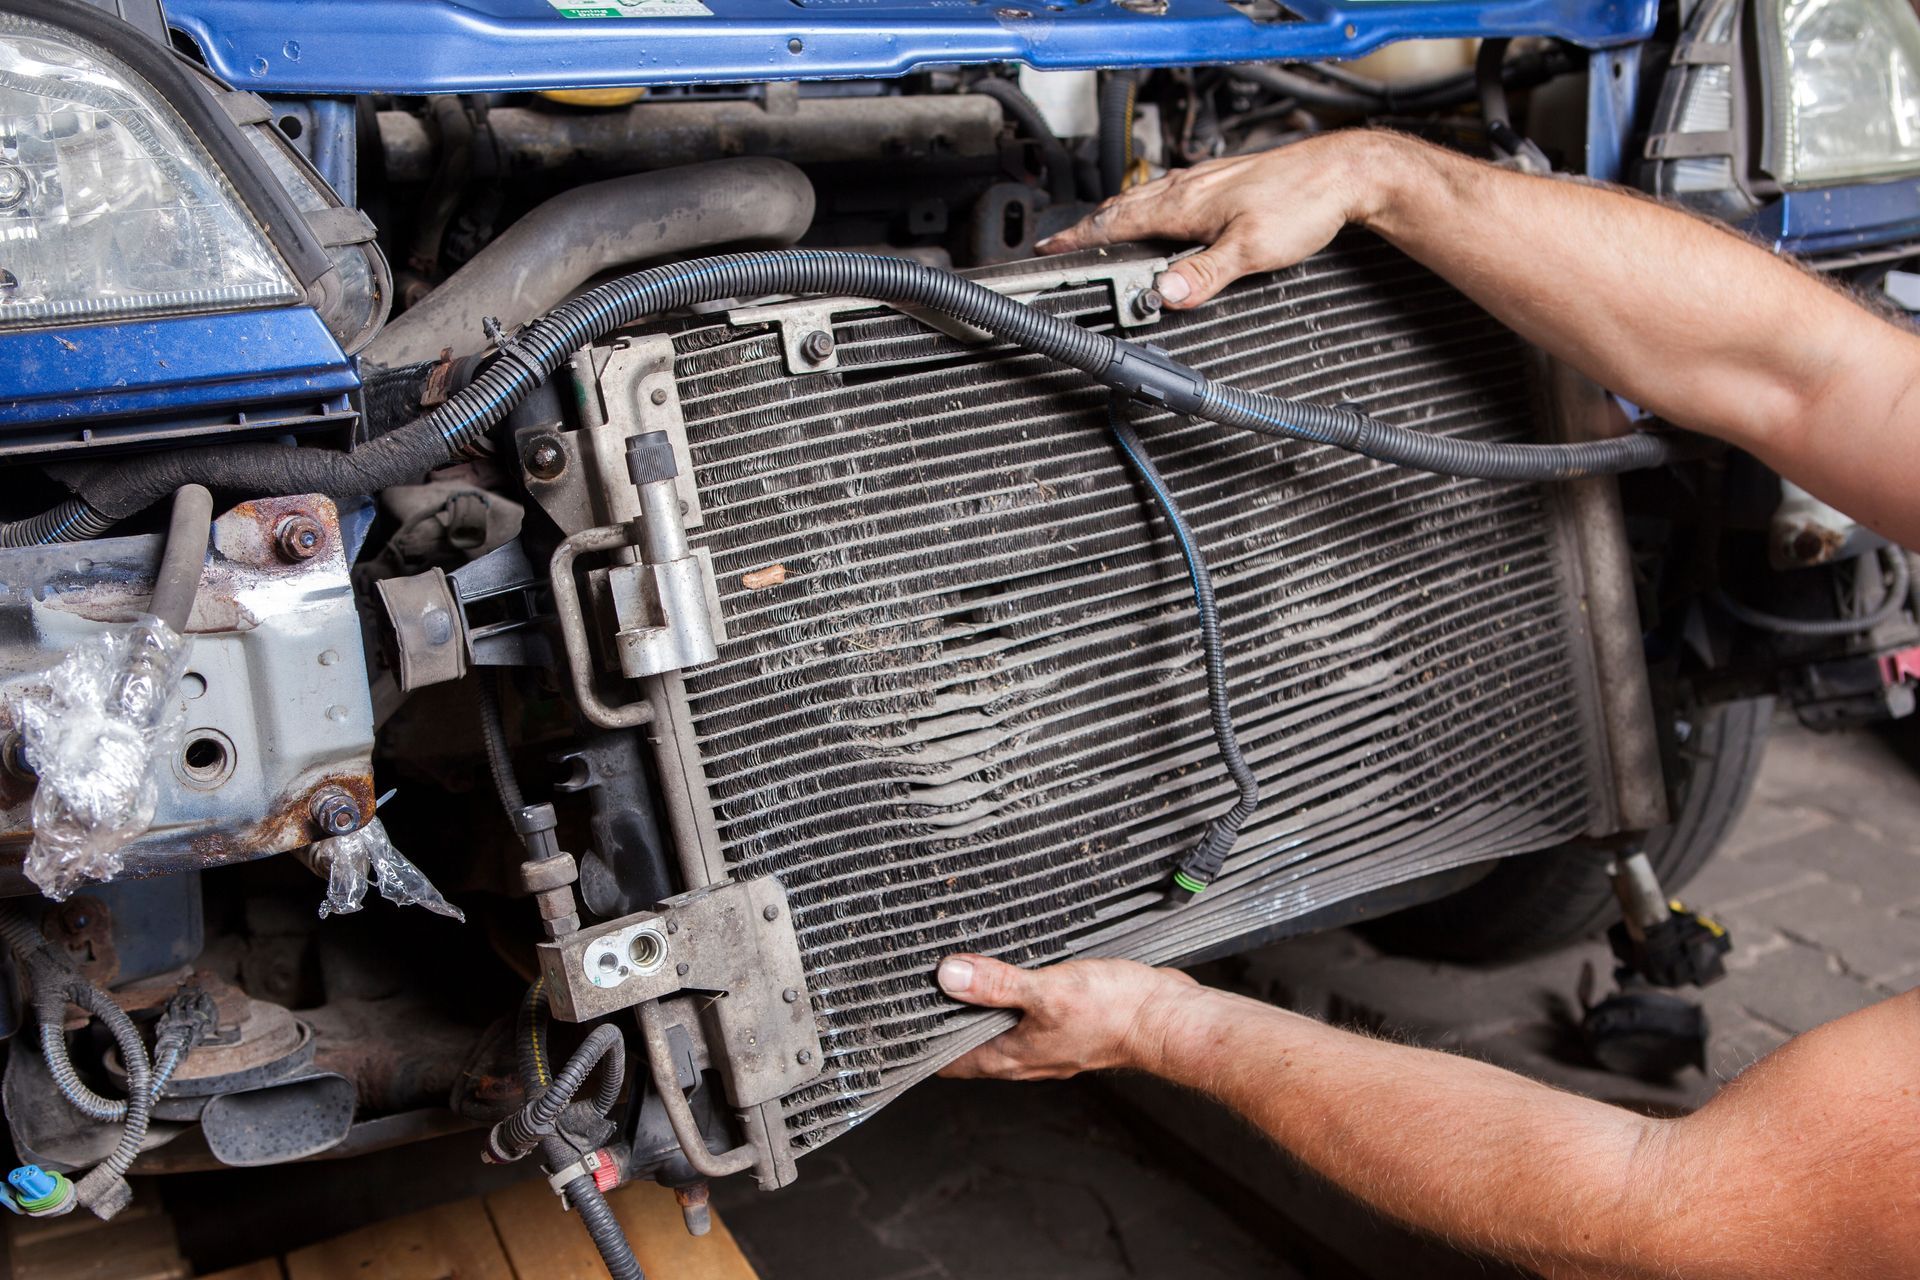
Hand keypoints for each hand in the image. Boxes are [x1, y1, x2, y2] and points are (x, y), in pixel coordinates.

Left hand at [934, 953, 1195, 1079]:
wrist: (1167, 1017)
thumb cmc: (1114, 1012)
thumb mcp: (1047, 991)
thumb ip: (997, 984)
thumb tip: (948, 975)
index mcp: (1010, 1056)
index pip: (948, 1061)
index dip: (920, 1043)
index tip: (897, 1017)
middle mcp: (1024, 1055)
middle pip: (968, 1042)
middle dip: (945, 1018)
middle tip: (919, 984)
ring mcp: (1046, 1040)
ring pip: (997, 1026)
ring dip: (978, 1004)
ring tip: (956, 970)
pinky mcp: (1066, 1022)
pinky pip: (1025, 1011)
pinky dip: (1009, 995)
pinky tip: (1010, 968)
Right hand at [1037, 130, 1393, 309]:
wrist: (1343, 172)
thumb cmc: (1303, 202)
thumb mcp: (1250, 249)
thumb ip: (1204, 274)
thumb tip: (1166, 293)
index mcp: (1184, 203)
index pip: (1116, 222)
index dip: (1080, 238)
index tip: (1050, 248)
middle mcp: (1189, 187)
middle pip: (1123, 207)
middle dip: (1089, 226)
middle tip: (1064, 242)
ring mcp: (1205, 181)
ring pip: (1145, 198)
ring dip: (1116, 215)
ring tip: (1099, 229)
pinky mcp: (1224, 181)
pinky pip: (1169, 194)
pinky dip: (1147, 206)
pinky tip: (1160, 212)